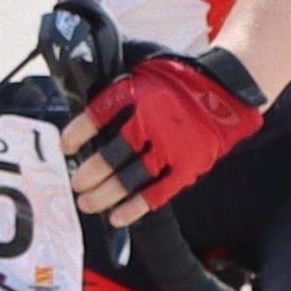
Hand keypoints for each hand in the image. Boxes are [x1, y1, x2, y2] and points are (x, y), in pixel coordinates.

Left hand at [66, 42, 267, 218]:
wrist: (225, 93)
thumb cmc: (180, 84)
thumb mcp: (143, 73)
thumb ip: (117, 90)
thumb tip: (83, 108)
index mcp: (140, 95)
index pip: (99, 114)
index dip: (78, 132)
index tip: (65, 146)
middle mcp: (154, 123)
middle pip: (112, 154)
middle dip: (89, 173)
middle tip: (76, 184)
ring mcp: (172, 147)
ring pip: (131, 177)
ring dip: (105, 193)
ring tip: (87, 203)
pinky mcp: (188, 166)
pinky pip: (158, 193)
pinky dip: (135, 207)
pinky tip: (116, 217)